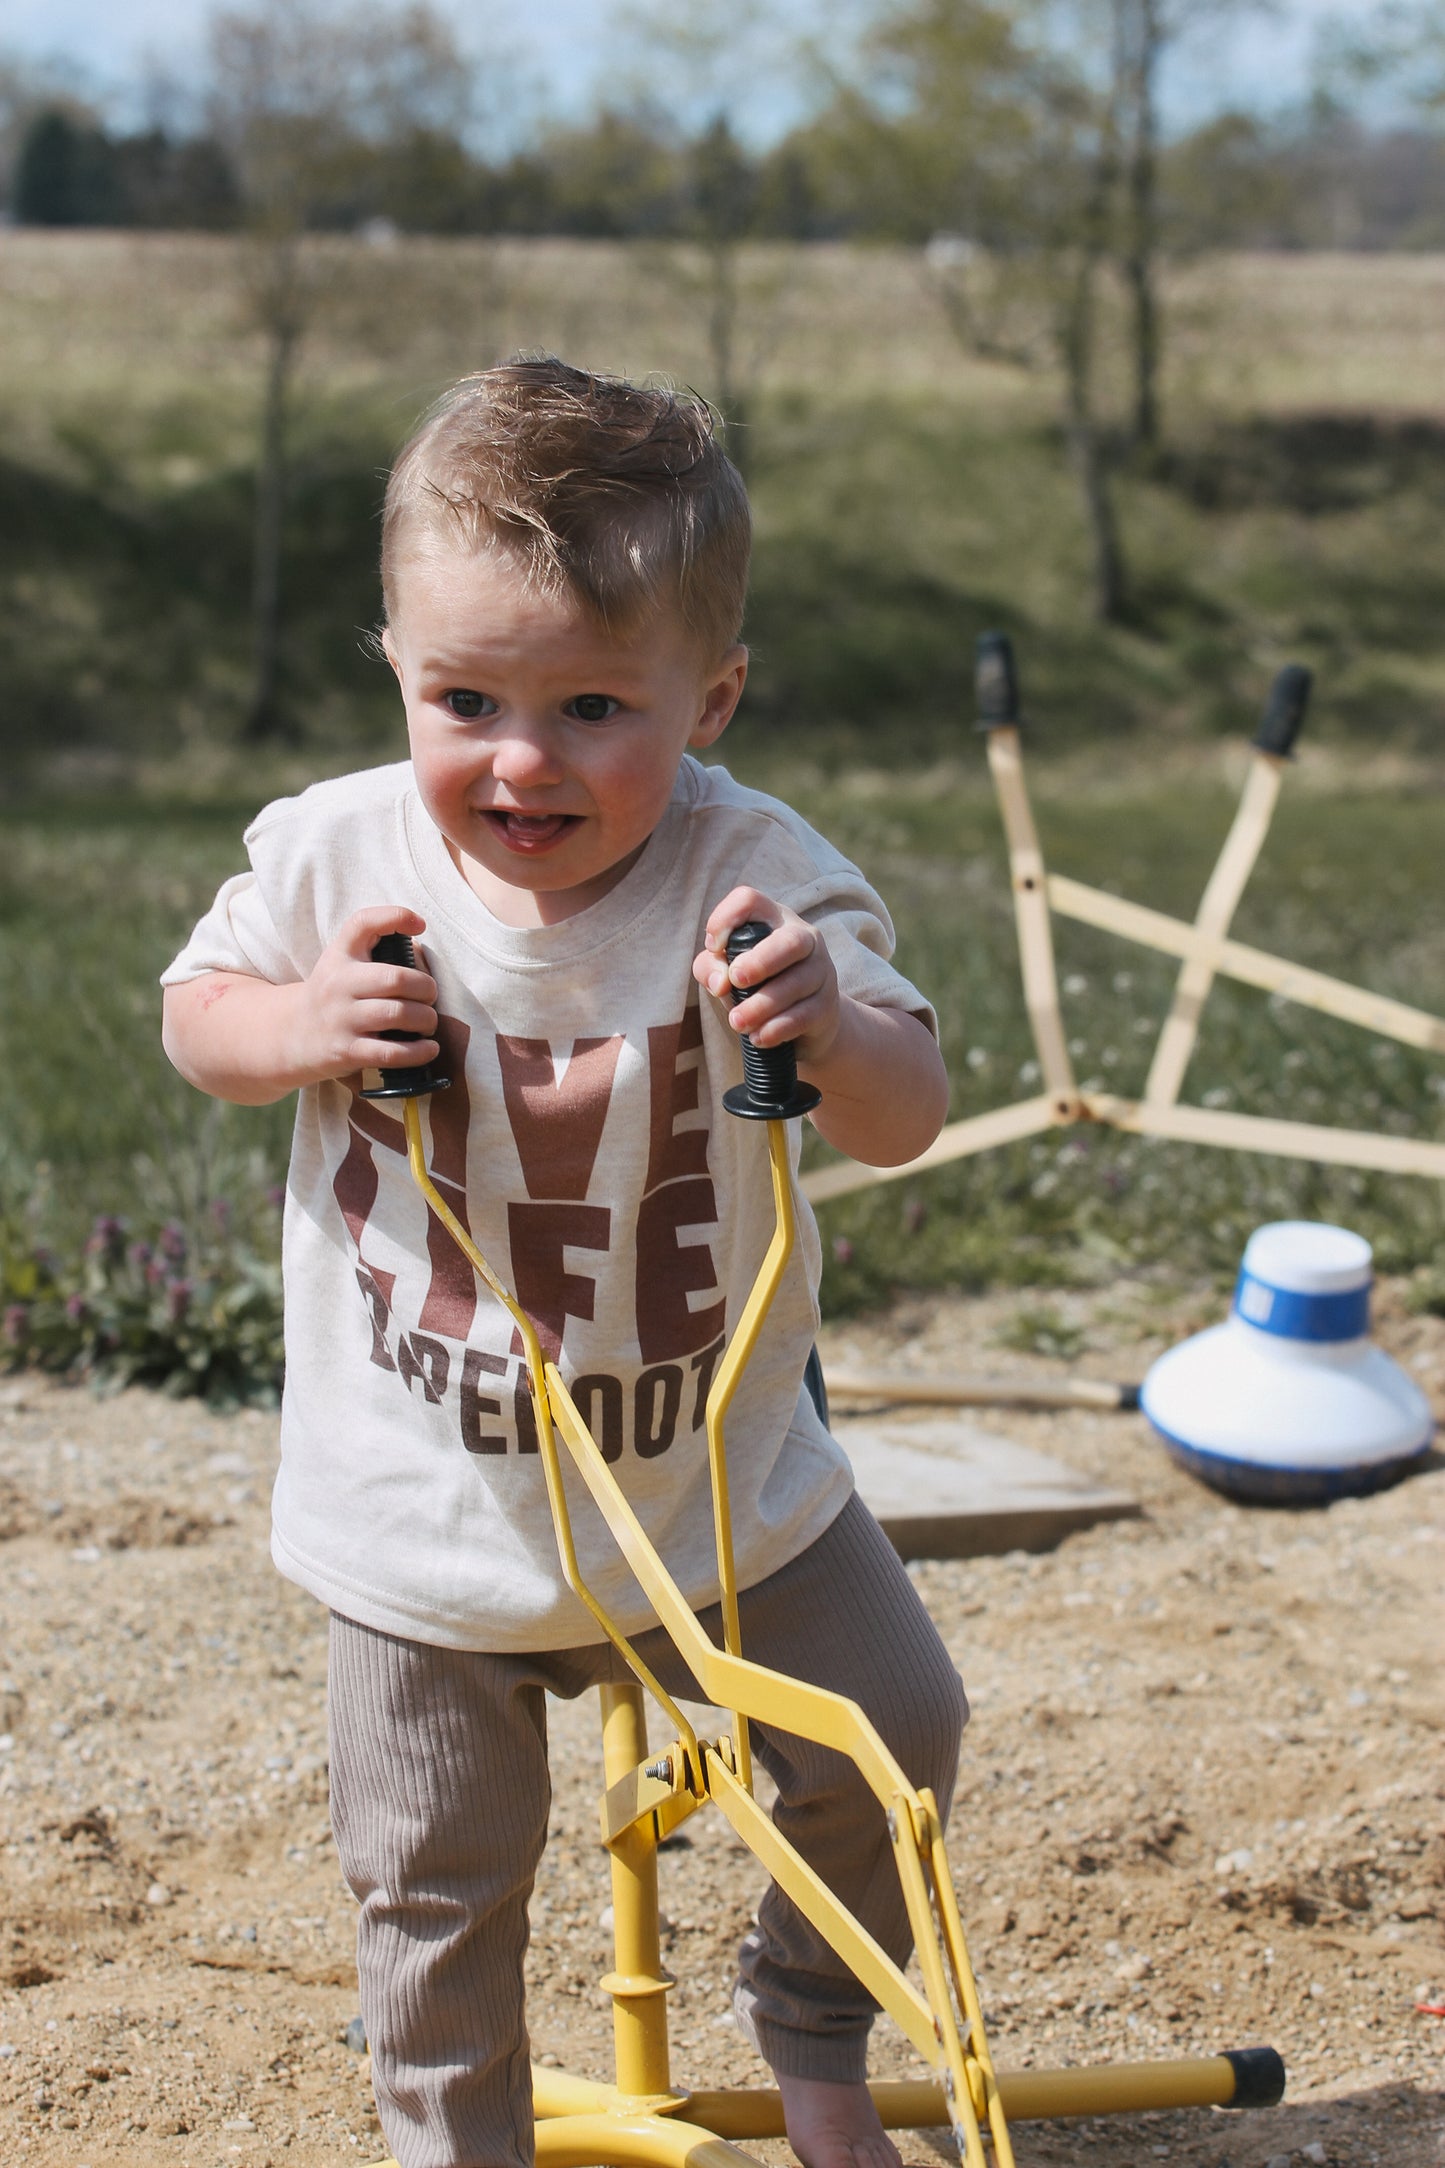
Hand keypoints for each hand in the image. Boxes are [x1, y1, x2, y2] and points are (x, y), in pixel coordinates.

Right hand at [296, 906, 438, 1082]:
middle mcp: (338, 984)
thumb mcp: (342, 961)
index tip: (420, 925)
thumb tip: (418, 929)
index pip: (363, 923)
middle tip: (429, 996)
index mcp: (340, 956)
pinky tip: (429, 1048)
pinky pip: (391, 1052)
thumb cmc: (333, 993)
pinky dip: (418, 1051)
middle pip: (395, 979)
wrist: (292, 1034)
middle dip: (426, 988)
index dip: (395, 917)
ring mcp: (341, 1018)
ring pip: (398, 1014)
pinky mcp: (347, 1051)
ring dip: (426, 1020)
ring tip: (428, 1023)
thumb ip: (373, 943)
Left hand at [693, 888, 840, 1066]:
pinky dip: (777, 1028)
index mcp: (773, 920)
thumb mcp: (727, 973)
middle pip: (790, 941)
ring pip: (796, 983)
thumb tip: (718, 982)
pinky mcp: (828, 1005)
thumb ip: (710, 968)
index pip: (750, 900)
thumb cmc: (757, 986)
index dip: (727, 917)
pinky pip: (804, 1015)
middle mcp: (804, 938)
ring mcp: (821, 971)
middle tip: (735, 980)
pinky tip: (758, 1037)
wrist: (805, 1024)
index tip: (713, 946)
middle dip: (760, 961)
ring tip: (737, 1022)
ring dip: (761, 1005)